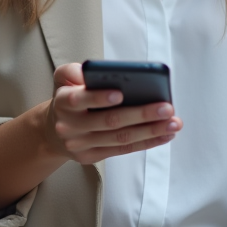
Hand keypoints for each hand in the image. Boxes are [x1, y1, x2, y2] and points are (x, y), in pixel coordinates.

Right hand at [44, 63, 180, 165]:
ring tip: (173, 123)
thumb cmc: (68, 96)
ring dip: (150, 131)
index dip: (99, 97)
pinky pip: (122, 149)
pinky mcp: (92, 156)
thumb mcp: (64, 77)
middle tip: (166, 108)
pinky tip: (165, 134)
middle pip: (109, 121)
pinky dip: (146, 142)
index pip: (79, 99)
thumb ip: (75, 70)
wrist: (53, 129)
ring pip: (120, 138)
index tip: (121, 93)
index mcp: (63, 101)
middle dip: (141, 114)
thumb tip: (100, 72)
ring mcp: (81, 144)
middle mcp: (70, 125)